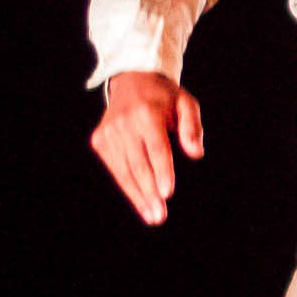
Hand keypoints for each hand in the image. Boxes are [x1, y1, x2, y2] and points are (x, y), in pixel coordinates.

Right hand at [91, 71, 204, 223]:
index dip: (162, 171)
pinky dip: (127, 186)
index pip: (156, 148)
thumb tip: (196, 153)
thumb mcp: (186, 103)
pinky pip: (115, 168)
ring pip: (123, 171)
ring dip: (137, 196)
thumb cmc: (165, 97)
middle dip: (149, 192)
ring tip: (152, 216)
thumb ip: (192, 127)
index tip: (167, 193)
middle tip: (160, 216)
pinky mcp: (100, 140)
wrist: (132, 80)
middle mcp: (123, 123)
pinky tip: (139, 201)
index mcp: (147, 113)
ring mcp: (108, 132)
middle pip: (138, 164)